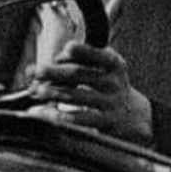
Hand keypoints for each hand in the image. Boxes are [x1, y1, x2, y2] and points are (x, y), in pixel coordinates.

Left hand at [27, 41, 153, 144]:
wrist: (135, 116)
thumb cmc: (108, 86)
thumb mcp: (105, 69)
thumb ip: (81, 63)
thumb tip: (47, 65)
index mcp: (113, 64)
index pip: (98, 54)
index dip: (83, 50)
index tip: (67, 49)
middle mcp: (113, 82)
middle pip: (81, 74)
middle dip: (56, 72)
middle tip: (36, 71)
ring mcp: (110, 103)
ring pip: (78, 96)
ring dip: (54, 93)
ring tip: (37, 91)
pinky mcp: (105, 122)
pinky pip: (82, 118)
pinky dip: (62, 115)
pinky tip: (47, 113)